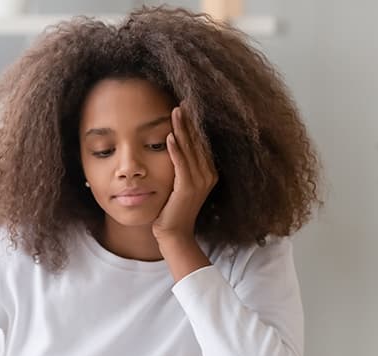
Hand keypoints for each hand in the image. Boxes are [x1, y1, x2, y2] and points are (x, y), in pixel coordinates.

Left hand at [152, 105, 217, 244]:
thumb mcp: (180, 182)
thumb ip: (182, 165)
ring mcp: (199, 182)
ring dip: (182, 129)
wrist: (174, 233)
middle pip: (198, 142)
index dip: (194, 123)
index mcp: (208, 172)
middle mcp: (207, 175)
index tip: (187, 105)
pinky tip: (169, 136)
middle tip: (183, 101)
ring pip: (190, 150)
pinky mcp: (187, 189)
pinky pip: (181, 165)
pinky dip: (176, 150)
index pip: (201, 142)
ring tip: (176, 112)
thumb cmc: (173, 208)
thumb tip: (175, 144)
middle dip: (189, 121)